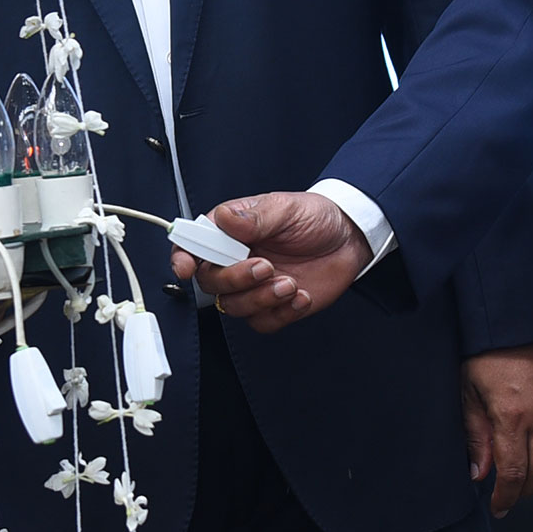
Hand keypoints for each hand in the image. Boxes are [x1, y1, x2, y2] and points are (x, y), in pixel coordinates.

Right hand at [171, 193, 372, 331]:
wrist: (350, 238)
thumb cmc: (314, 216)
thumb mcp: (285, 208)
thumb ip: (254, 216)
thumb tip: (224, 218)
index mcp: (230, 232)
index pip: (193, 245)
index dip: (182, 258)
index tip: (187, 268)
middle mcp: (237, 260)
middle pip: (211, 283)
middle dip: (235, 280)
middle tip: (266, 266)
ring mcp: (254, 286)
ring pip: (234, 307)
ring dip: (261, 299)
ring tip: (289, 283)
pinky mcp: (275, 306)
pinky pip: (263, 323)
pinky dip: (281, 314)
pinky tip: (301, 296)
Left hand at [462, 342, 532, 515]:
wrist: (518, 312)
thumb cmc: (487, 348)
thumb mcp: (469, 390)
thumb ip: (475, 435)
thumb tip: (480, 473)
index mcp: (511, 416)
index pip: (513, 474)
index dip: (507, 497)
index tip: (500, 506)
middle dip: (527, 489)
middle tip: (515, 492)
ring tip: (531, 457)